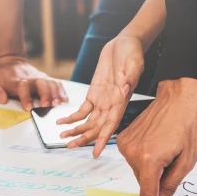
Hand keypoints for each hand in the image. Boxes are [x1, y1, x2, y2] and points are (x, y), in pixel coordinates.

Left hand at [0, 55, 67, 108]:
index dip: (26, 97)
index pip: (23, 86)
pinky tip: (64, 99)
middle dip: (45, 94)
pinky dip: (61, 90)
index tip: (29, 107)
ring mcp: (38, 77)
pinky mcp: (44, 78)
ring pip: (50, 83)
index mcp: (15, 80)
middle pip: (41, 84)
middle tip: (47, 106)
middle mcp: (29, 78)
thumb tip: (2, 99)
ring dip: (55, 93)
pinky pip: (55, 83)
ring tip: (58, 104)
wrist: (8, 61)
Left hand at [57, 35, 144, 157]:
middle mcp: (111, 105)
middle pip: (96, 127)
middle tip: (70, 146)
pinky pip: (82, 110)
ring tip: (62, 137)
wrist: (124, 43)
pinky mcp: (93, 93)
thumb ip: (130, 78)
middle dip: (84, 138)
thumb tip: (124, 89)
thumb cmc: (132, 53)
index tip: (95, 152)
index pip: (111, 125)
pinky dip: (72, 117)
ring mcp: (101, 100)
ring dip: (76, 130)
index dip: (102, 139)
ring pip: (88, 122)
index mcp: (121, 101)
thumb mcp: (134, 63)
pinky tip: (61, 122)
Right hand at [116, 79, 196, 195]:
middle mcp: (133, 154)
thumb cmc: (188, 125)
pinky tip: (157, 142)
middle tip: (173, 159)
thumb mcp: (187, 160)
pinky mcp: (124, 139)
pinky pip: (135, 158)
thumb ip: (170, 185)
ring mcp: (126, 145)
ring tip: (166, 146)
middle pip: (144, 183)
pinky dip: (146, 157)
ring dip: (152, 167)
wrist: (178, 96)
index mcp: (150, 161)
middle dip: (157, 179)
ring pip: (140, 171)